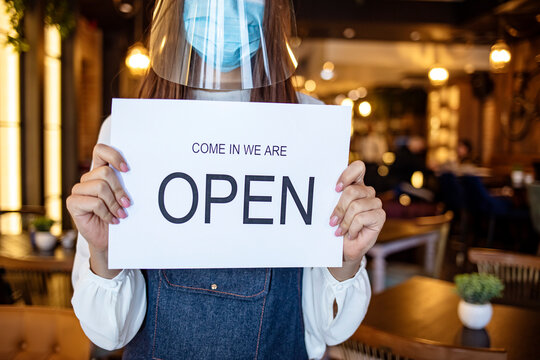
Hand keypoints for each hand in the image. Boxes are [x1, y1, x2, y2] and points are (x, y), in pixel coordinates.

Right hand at [66, 144, 129, 277]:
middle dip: (120, 190)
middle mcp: (87, 179)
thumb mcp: (124, 196)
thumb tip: (140, 172)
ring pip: (100, 187)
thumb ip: (125, 184)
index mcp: (99, 171)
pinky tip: (112, 220)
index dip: (113, 156)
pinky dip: (107, 213)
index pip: (100, 151)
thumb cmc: (119, 215)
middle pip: (105, 173)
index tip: (127, 169)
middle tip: (127, 204)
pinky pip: (94, 203)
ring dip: (114, 204)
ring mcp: (78, 190)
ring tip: (121, 214)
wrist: (109, 239)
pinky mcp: (73, 203)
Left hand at [328, 161, 385, 280]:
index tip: (335, 189)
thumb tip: (319, 190)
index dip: (347, 175)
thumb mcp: (331, 210)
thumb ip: (332, 198)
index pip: (358, 167)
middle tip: (332, 221)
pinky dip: (352, 228)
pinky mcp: (380, 216)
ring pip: (356, 206)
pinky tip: (351, 234)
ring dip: (344, 221)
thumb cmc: (336, 226)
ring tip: (339, 230)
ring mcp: (375, 203)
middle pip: (352, 190)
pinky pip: (362, 218)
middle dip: (339, 208)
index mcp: (355, 184)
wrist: (344, 248)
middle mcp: (367, 192)